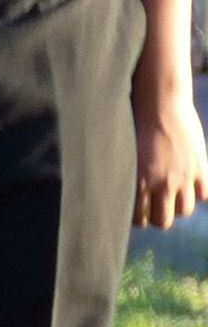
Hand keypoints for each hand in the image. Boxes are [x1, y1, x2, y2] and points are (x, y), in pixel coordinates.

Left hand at [135, 80, 203, 231]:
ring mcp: (183, 177)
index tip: (141, 210)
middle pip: (163, 221)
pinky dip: (198, 192)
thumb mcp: (127, 158)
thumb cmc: (136, 128)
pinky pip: (204, 195)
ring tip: (174, 193)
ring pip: (184, 211)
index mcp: (137, 184)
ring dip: (179, 205)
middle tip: (157, 204)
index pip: (139, 220)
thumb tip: (128, 199)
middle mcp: (161, 184)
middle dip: (159, 215)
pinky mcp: (201, 167)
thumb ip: (130, 181)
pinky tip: (190, 182)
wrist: (161, 105)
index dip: (140, 217)